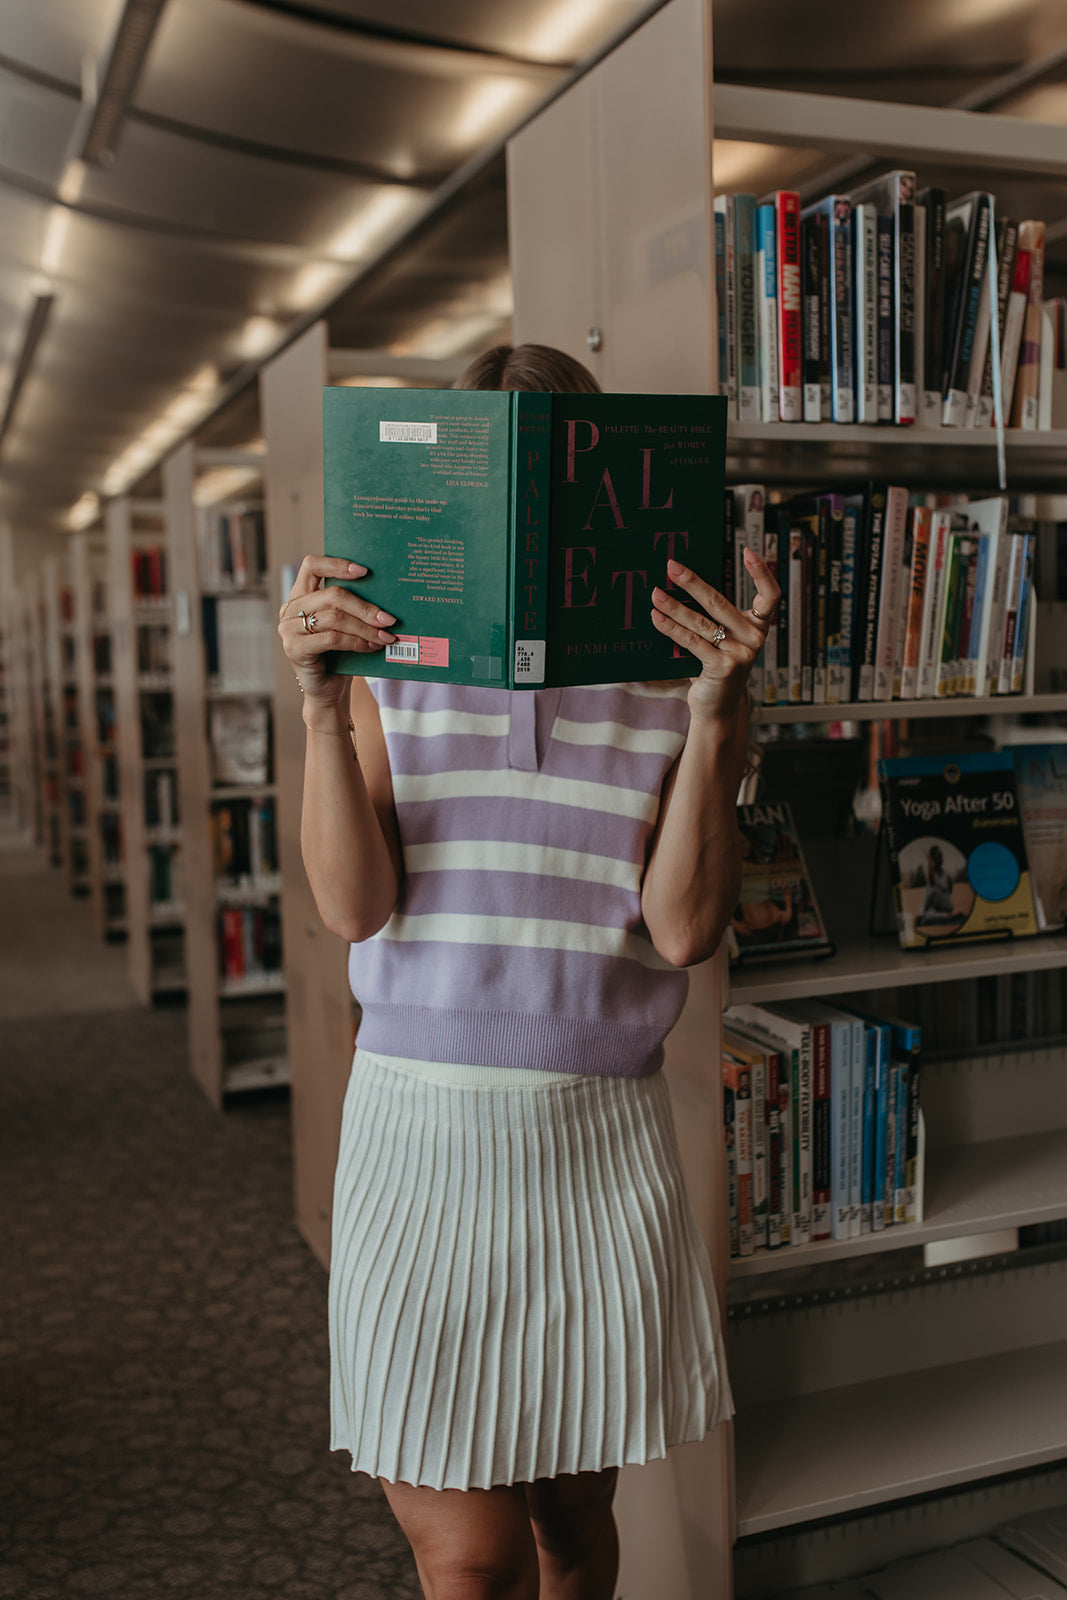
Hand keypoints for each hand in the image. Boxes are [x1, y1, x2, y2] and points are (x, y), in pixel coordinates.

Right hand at [278, 556, 396, 707]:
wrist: (327, 692)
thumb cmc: (339, 655)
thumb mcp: (343, 626)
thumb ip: (350, 608)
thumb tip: (384, 594)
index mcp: (300, 595)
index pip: (311, 566)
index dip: (337, 564)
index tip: (364, 571)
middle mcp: (289, 609)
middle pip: (332, 595)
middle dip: (365, 607)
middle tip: (388, 619)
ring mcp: (288, 629)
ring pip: (335, 618)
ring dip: (365, 628)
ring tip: (385, 636)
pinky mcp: (295, 649)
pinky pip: (332, 639)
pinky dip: (357, 642)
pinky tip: (372, 647)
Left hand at [650, 547, 779, 722]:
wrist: (717, 709)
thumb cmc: (715, 670)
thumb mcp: (721, 642)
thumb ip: (713, 620)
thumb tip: (679, 587)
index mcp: (758, 628)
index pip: (769, 596)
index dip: (761, 572)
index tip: (748, 550)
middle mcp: (754, 639)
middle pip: (721, 603)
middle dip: (692, 582)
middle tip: (671, 566)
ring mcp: (740, 654)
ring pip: (701, 622)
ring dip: (674, 605)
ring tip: (655, 593)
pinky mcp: (723, 667)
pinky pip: (692, 642)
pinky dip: (671, 628)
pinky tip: (656, 617)